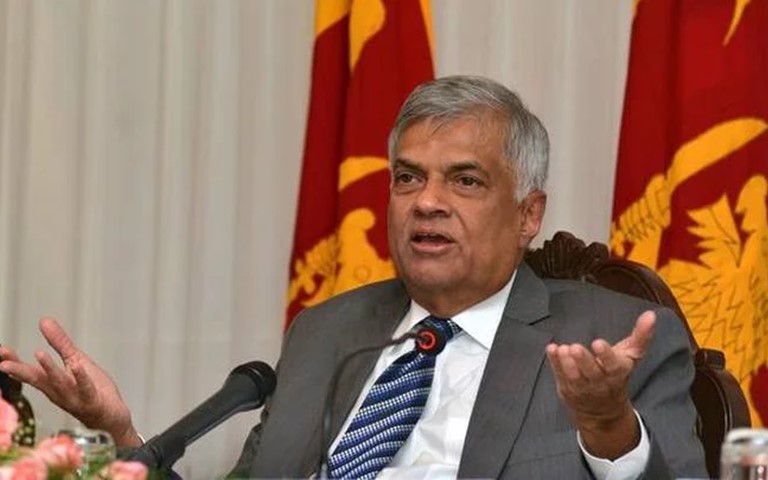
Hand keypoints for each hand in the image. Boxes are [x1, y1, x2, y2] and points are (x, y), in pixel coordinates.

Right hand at [0, 318, 141, 446]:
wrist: (111, 417)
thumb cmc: (90, 389)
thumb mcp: (75, 361)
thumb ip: (60, 343)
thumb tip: (44, 320)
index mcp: (51, 383)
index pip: (29, 372)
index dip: (14, 363)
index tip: (1, 351)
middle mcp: (58, 392)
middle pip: (38, 380)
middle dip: (20, 371)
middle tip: (3, 364)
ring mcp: (74, 398)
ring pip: (60, 384)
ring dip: (49, 370)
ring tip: (39, 353)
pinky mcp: (92, 401)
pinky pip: (86, 389)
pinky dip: (81, 378)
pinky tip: (77, 365)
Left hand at [545, 310, 655, 458]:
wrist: (603, 412)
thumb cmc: (617, 375)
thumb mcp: (631, 356)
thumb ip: (641, 336)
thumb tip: (651, 314)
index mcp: (617, 373)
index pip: (613, 366)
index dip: (606, 355)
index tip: (598, 343)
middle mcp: (600, 383)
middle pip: (592, 372)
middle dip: (583, 360)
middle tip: (575, 347)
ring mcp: (582, 388)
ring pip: (574, 377)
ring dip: (566, 363)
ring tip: (562, 349)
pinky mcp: (567, 389)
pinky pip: (560, 376)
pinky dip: (555, 363)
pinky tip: (551, 349)